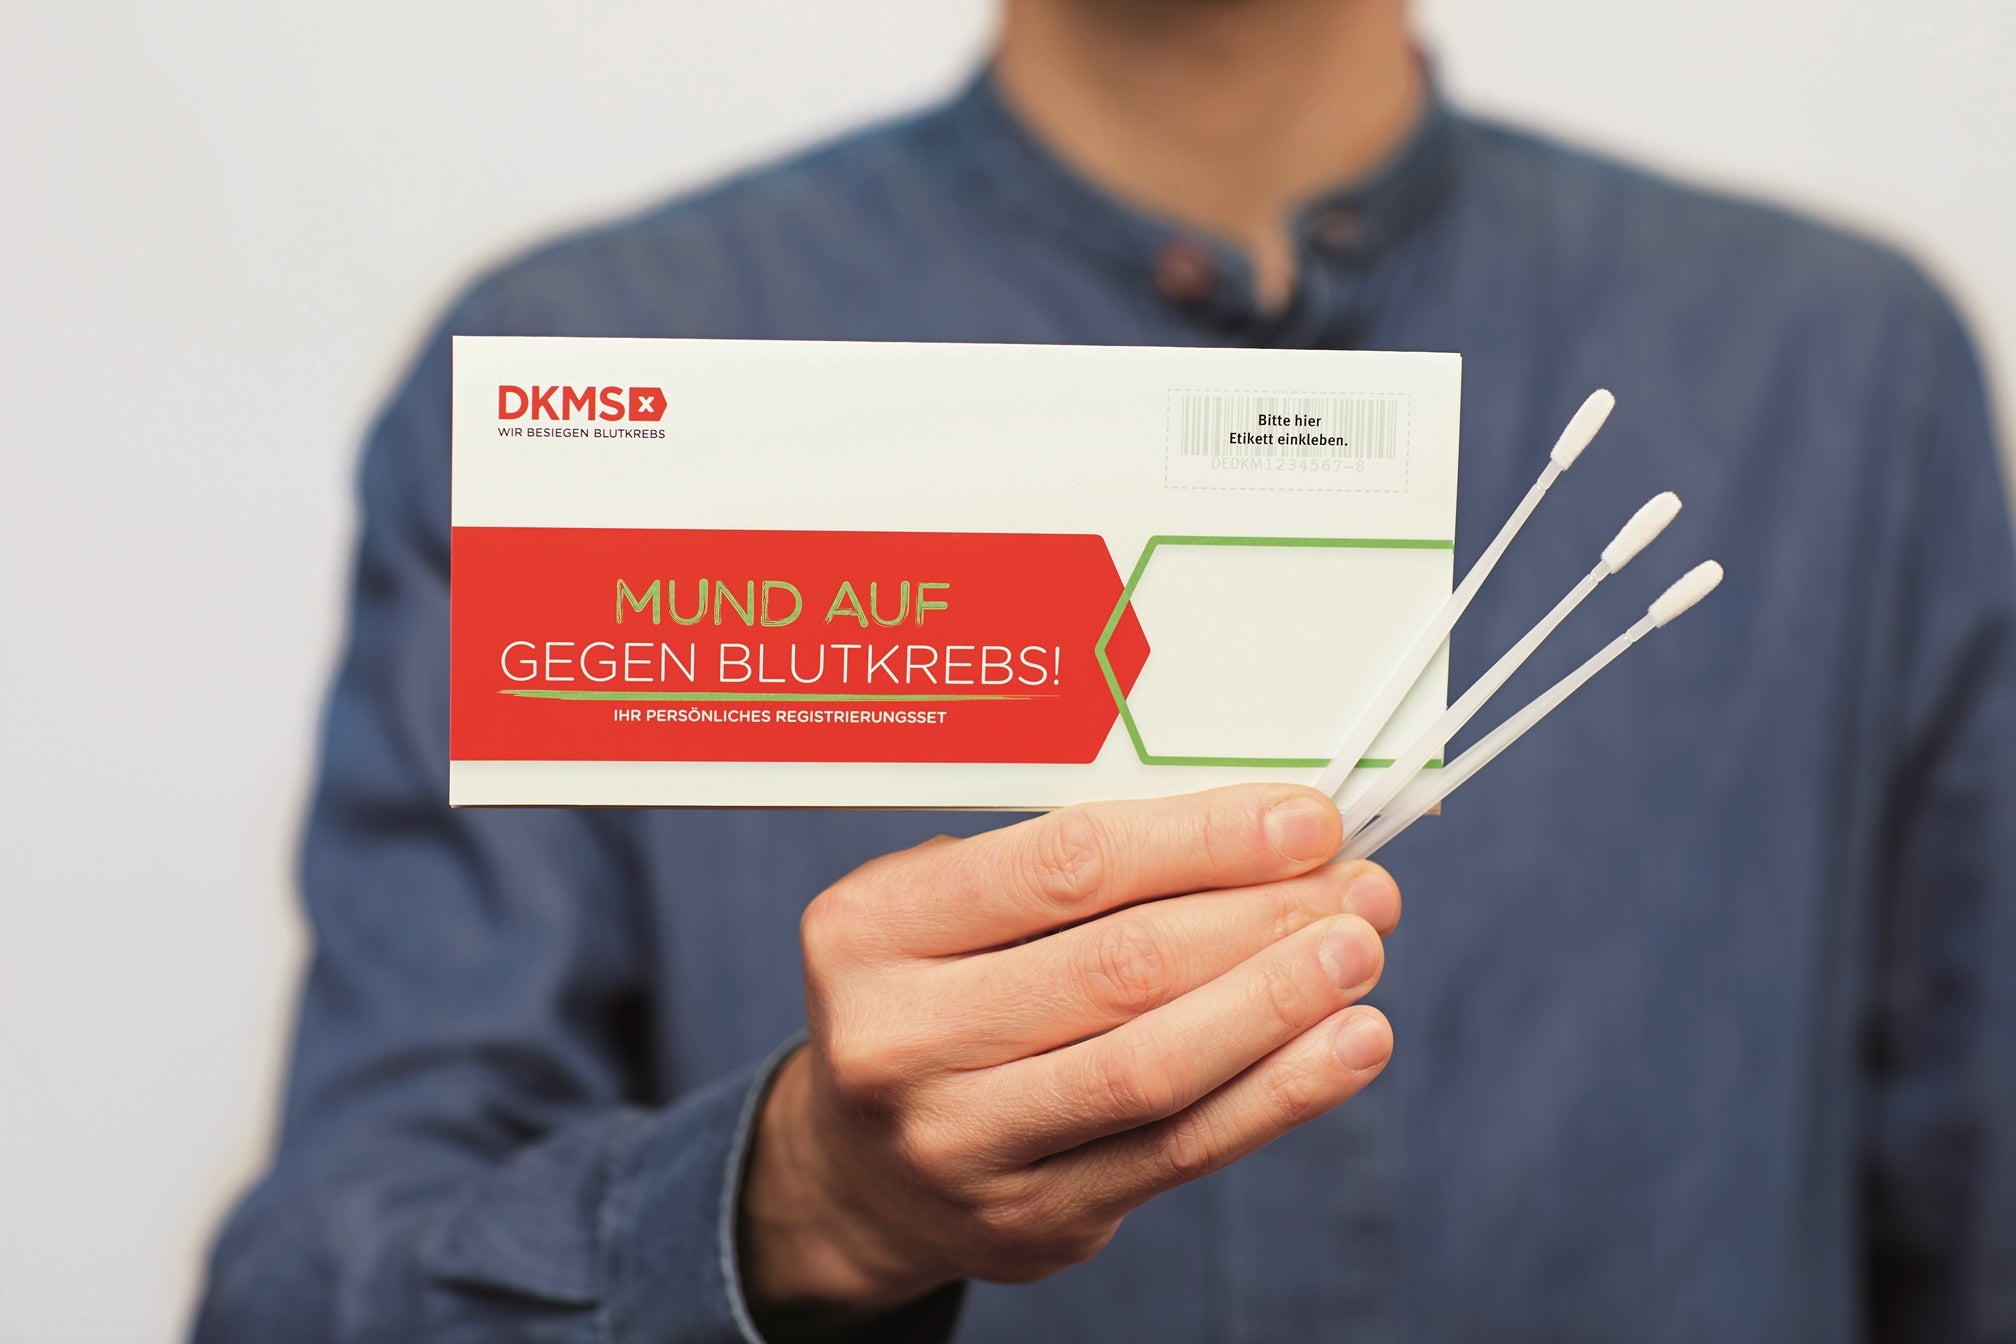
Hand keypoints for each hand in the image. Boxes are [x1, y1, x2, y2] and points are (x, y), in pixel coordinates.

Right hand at [738, 785, 1399, 1318]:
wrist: (860, 1169)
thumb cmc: (930, 994)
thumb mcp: (939, 907)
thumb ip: (1062, 868)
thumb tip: (1260, 831)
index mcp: (868, 929)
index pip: (1063, 864)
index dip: (1202, 839)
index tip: (1303, 820)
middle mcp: (897, 1041)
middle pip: (1120, 967)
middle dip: (1260, 917)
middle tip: (1358, 885)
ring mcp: (960, 1144)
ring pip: (1154, 1066)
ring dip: (1280, 1003)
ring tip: (1361, 954)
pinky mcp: (1032, 1218)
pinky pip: (1180, 1148)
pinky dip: (1281, 1094)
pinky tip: (1349, 1045)